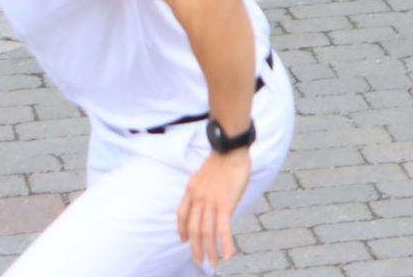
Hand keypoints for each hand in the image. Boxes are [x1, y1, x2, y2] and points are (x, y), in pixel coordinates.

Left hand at [177, 148, 252, 267]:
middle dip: (195, 248)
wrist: (231, 148)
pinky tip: (228, 254)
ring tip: (212, 263)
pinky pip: (223, 228)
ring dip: (209, 250)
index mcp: (192, 190)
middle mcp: (198, 199)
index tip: (184, 240)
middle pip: (193, 229)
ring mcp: (211, 202)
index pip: (182, 215)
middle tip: (198, 261)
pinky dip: (225, 243)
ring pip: (206, 232)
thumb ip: (201, 182)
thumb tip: (198, 183)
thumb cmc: (223, 158)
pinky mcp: (225, 203)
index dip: (181, 230)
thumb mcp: (205, 171)